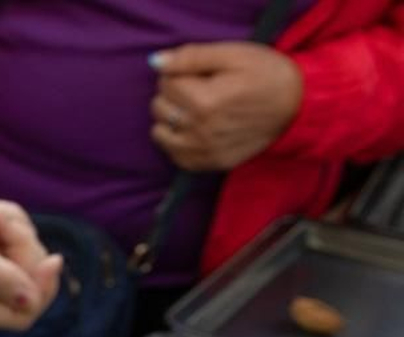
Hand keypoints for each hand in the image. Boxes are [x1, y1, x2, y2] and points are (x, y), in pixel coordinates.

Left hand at [150, 43, 303, 170]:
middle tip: (202, 89)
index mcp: (206, 102)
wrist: (297, 106)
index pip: (166, 82)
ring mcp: (204, 151)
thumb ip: (191, 58)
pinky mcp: (208, 164)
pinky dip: (178, 140)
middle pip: (159, 106)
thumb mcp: (233, 55)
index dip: (181, 73)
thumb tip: (156, 63)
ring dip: (171, 118)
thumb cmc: (266, 75)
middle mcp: (201, 131)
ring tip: (198, 109)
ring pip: (159, 132)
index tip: (202, 73)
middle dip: (174, 94)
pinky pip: (173, 154)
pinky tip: (198, 129)